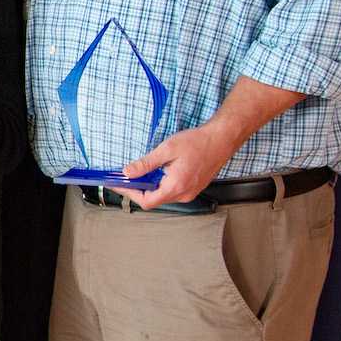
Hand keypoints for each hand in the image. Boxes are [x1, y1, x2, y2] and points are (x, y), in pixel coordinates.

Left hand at [120, 122, 237, 207]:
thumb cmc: (199, 142)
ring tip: (140, 173)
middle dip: (137, 189)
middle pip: (153, 200)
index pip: (147, 201)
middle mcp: (184, 194)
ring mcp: (190, 192)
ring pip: (162, 196)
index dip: (130, 194)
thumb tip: (128, 172)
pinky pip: (172, 191)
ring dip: (149, 186)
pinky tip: (157, 172)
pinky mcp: (193, 188)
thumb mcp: (167, 150)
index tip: (119, 185)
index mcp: (176, 186)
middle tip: (125, 178)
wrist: (221, 139)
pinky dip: (160, 184)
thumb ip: (145, 164)